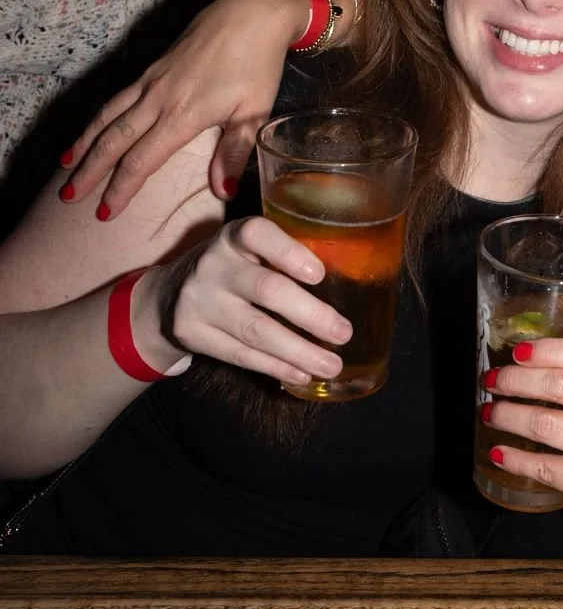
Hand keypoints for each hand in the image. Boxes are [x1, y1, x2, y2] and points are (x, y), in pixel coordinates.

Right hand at [61, 0, 309, 215]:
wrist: (251, 12)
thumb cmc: (258, 63)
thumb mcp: (255, 111)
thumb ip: (233, 153)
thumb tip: (223, 192)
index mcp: (184, 113)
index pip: (141, 160)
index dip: (120, 189)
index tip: (104, 213)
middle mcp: (158, 97)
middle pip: (114, 139)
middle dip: (89, 171)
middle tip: (68, 197)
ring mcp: (151, 80)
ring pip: (107, 115)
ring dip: (84, 143)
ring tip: (65, 167)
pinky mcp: (152, 67)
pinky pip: (116, 98)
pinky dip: (98, 118)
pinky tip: (93, 129)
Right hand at [155, 216, 348, 385]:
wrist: (167, 295)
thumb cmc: (230, 269)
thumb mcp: (246, 250)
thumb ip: (283, 259)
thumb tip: (349, 284)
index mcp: (234, 237)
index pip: (257, 234)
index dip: (289, 253)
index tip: (320, 274)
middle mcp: (213, 265)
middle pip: (265, 290)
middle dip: (310, 315)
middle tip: (344, 333)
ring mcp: (198, 301)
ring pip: (255, 331)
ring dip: (298, 351)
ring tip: (331, 365)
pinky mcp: (190, 334)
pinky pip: (239, 355)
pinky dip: (275, 366)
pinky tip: (301, 374)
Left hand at [480, 338, 562, 526]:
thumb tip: (529, 360)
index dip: (548, 351)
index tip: (517, 352)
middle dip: (518, 381)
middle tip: (494, 381)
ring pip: (550, 425)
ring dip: (510, 416)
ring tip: (491, 412)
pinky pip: (548, 468)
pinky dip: (517, 458)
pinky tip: (500, 452)